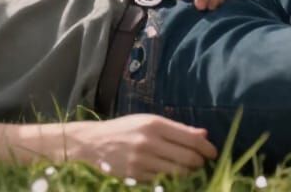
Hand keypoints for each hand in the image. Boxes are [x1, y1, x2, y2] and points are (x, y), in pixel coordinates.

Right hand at [61, 115, 215, 178]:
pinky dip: (172, 180)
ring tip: (185, 169)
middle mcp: (148, 141)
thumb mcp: (147, 122)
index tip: (212, 153)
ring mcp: (142, 160)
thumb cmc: (123, 130)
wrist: (91, 143)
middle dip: (199, 163)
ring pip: (180, 173)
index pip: (192, 139)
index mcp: (153, 124)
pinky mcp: (137, 175)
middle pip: (190, 159)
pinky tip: (169, 174)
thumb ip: (176, 129)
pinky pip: (165, 181)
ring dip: (188, 174)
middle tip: (198, 162)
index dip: (208, 148)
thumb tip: (204, 134)